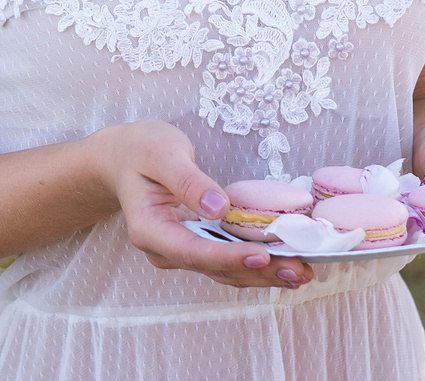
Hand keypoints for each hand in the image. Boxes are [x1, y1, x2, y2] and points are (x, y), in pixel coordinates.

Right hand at [91, 120, 312, 291]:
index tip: (262, 256)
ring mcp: (180, 251)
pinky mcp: (196, 245)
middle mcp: (164, 249)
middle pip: (214, 268)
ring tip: (301, 272)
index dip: (228, 257)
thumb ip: (187, 180)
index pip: (192, 250)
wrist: (123, 158)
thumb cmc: (140, 149)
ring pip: (224, 270)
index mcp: (149, 229)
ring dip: (263, 274)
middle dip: (257, 271)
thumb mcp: (161, 152)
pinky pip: (226, 260)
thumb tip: (218, 207)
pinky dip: (255, 264)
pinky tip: (283, 264)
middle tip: (298, 270)